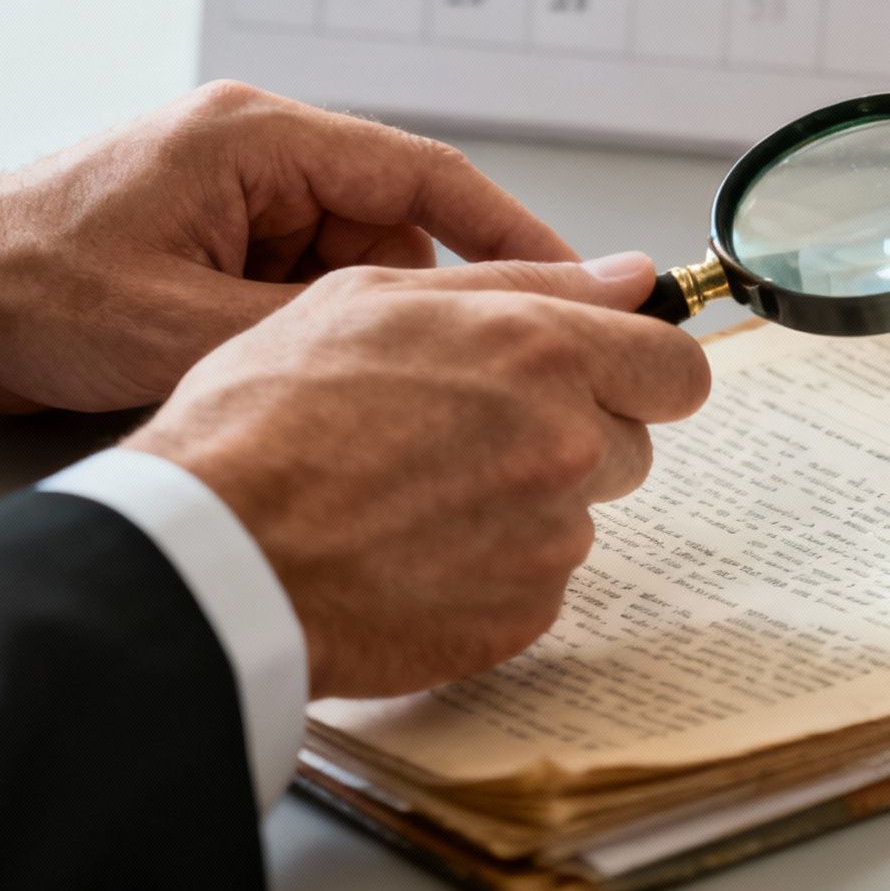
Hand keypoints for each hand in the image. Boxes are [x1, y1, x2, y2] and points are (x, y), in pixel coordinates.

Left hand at [0, 81, 573, 412]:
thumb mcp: (183, 324)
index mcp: (261, 140)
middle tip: (424, 385)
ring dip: (355, 333)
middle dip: (414, 312)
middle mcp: (265, 157)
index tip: (581, 286)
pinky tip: (292, 381)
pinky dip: (316, 336)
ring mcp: (249, 199)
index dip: (516, 234)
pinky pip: (315, 287)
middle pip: (402, 233)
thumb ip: (320, 331)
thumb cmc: (33, 287)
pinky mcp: (231, 240)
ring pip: (363, 271)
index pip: (428, 175)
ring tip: (320, 388)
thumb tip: (441, 349)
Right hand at [122, 257, 711, 698]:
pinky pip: (539, 580)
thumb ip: (520, 281)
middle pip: (632, 442)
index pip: (676, 366)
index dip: (644, 371)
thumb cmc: (268, 417)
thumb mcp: (374, 300)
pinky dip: (493, 566)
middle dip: (576, 434)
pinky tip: (413, 549)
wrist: (214, 554)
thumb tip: (628, 277)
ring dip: (527, 501)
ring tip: (419, 492)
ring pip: (580, 512)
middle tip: (470, 433)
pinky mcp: (523, 613)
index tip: (611, 378)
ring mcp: (550, 538)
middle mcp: (566, 444)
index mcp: (539, 352)